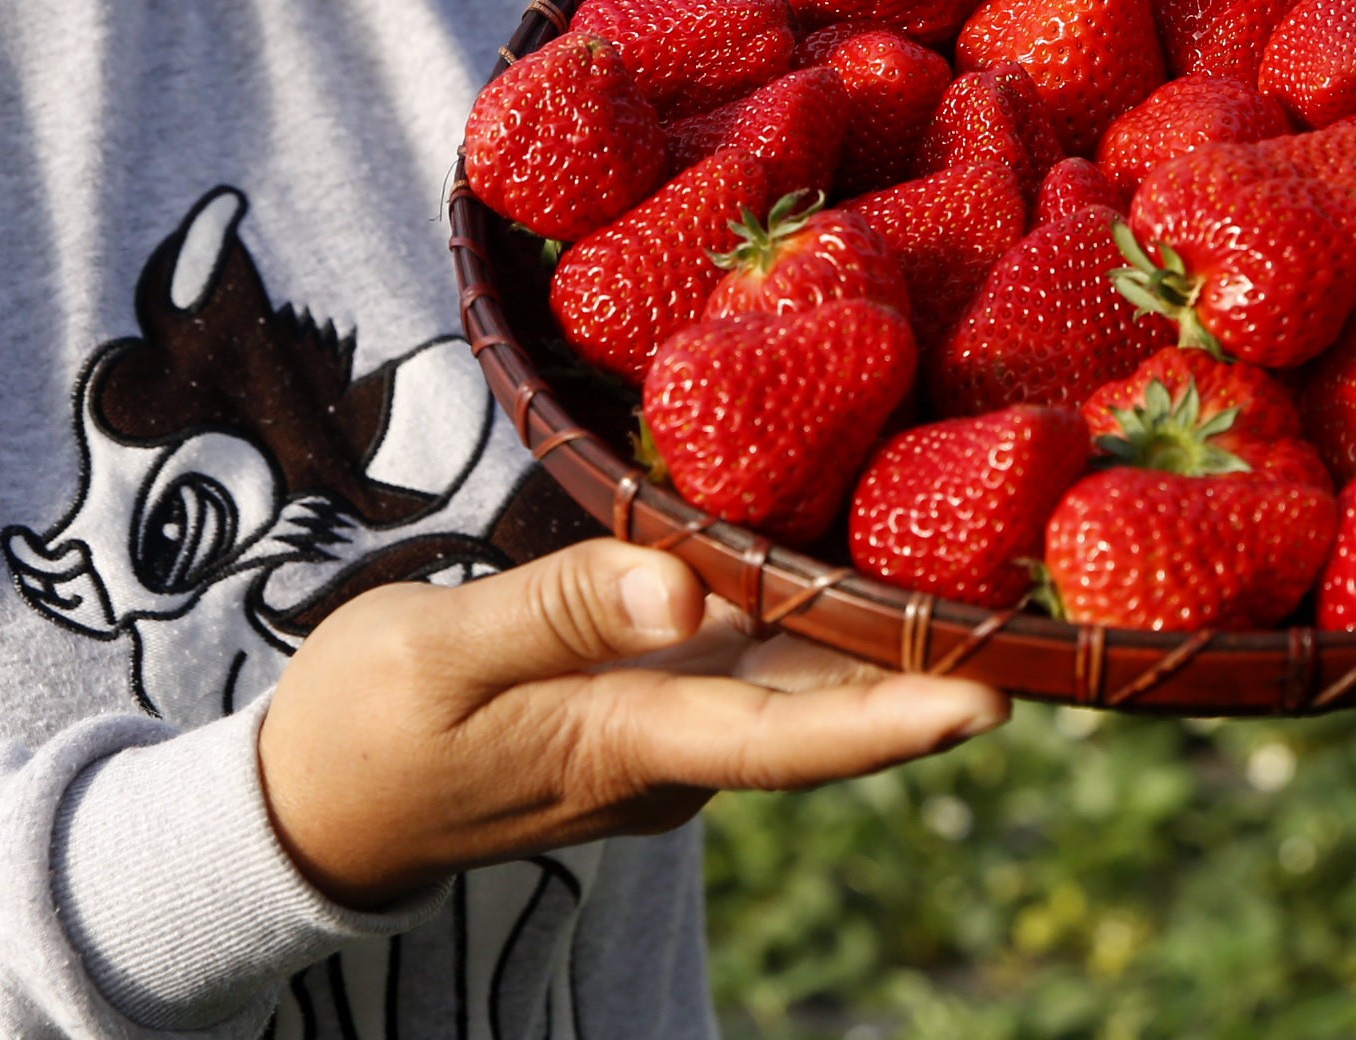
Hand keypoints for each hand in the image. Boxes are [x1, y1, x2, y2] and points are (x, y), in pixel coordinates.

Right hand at [255, 539, 1006, 908]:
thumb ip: (561, 609)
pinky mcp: (650, 711)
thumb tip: (684, 591)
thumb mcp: (440, 650)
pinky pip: (756, 667)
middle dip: (935, 665)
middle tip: (1045, 598)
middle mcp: (673, 756)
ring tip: (988, 554)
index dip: (895, 717)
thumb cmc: (365, 723)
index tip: (997, 693)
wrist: (310, 813)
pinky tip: (852, 543)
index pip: (789, 741)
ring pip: (799, 687)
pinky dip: (809, 612)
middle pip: (828, 715)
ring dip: (883, 634)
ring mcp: (666, 741)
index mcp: (628, 743)